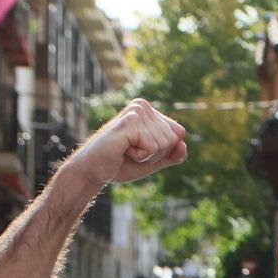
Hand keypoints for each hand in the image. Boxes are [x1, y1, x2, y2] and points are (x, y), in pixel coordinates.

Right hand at [59, 99, 186, 190]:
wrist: (94, 171)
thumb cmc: (121, 164)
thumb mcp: (155, 161)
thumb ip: (173, 154)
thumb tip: (183, 144)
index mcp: (150, 111)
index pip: (179, 133)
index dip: (164, 150)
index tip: (142, 150)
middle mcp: (143, 106)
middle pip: (173, 139)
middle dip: (156, 154)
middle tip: (132, 152)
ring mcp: (136, 111)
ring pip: (164, 144)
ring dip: (147, 156)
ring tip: (126, 150)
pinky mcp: (129, 121)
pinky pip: (152, 147)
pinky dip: (140, 156)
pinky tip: (123, 149)